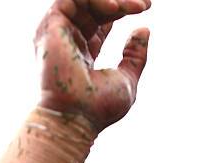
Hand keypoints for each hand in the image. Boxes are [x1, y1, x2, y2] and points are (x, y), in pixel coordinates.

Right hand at [35, 0, 150, 130]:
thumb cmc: (99, 108)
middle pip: (93, 6)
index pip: (100, 20)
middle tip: (144, 4)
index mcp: (83, 55)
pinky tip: (116, 8)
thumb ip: (135, 56)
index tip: (146, 7)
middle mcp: (68, 42)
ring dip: (112, 0)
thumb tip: (144, 30)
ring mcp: (57, 33)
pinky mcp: (51, 27)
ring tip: (134, 6)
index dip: (122, 9)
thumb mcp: (127, 80)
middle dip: (120, 2)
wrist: (76, 117)